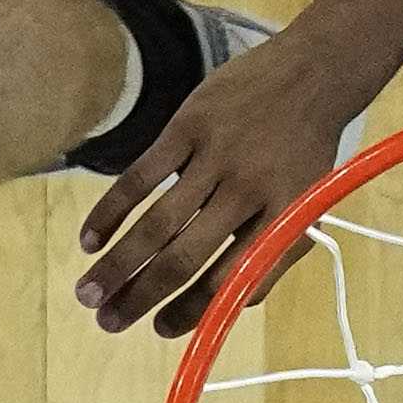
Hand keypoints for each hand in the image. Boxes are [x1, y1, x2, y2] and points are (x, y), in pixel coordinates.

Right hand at [76, 32, 372, 336]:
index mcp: (284, 218)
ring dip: (118, 264)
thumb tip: (225, 303)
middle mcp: (249, 192)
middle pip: (184, 256)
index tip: (161, 331)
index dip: (195, 311)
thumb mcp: (307, 203)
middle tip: (108, 322)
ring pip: (157, 223)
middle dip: (142, 295)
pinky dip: (111, 211)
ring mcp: (216, 157)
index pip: (232, 279)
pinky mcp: (188, 128)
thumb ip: (271, 249)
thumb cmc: (305, 149)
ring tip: (88, 293)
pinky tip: (90, 239)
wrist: (313, 72)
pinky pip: (140, 176)